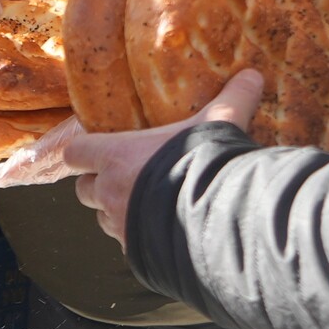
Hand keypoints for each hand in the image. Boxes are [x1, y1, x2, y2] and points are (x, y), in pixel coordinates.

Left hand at [0, 68, 265, 239]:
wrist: (218, 218)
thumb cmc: (206, 163)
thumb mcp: (221, 122)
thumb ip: (233, 97)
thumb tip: (253, 75)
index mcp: (116, 156)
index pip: (74, 153)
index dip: (83, 152)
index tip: (95, 151)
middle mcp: (109, 192)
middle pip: (84, 190)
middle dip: (99, 185)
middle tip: (125, 178)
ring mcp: (120, 226)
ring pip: (104, 219)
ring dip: (118, 212)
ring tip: (147, 205)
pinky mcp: (135, 253)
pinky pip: (128, 244)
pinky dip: (139, 238)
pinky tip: (163, 231)